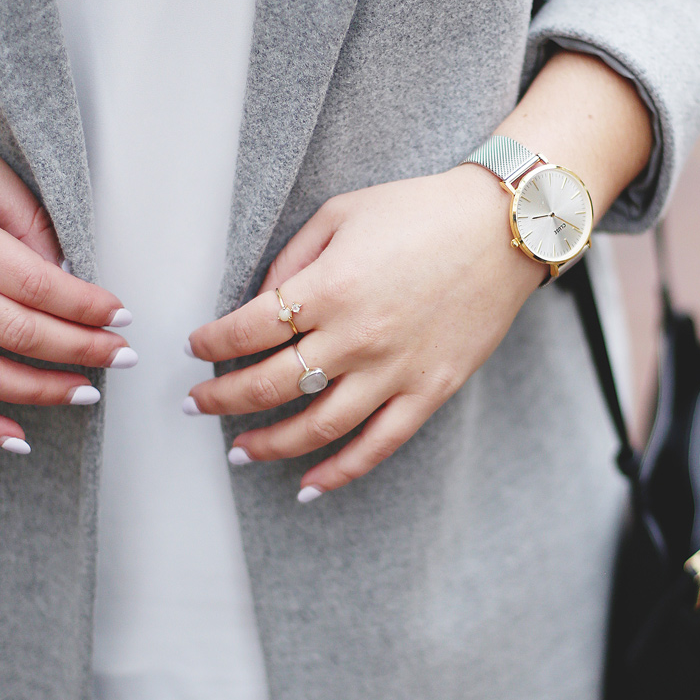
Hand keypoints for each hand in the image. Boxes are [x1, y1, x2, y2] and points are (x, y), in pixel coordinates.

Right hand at [0, 147, 135, 453]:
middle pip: (17, 330)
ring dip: (40, 390)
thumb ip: (22, 211)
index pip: (33, 283)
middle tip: (122, 356)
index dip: (83, 305)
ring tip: (86, 392)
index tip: (121, 316)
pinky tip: (17, 437)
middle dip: (79, 348)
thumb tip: (62, 266)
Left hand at [186, 49, 651, 500]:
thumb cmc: (419, 212)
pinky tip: (307, 487)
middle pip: (269, 386)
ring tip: (238, 452)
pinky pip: (377, 445)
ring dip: (268, 446)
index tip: (195, 348)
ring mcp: (395, 371)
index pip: (246, 331)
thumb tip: (259, 305)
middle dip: (221, 400)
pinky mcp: (430, 391)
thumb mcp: (341, 213)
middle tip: (195, 406)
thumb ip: (292, 260)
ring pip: (316, 428)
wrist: (504, 229)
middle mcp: (356, 337)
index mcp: (328, 287)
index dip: (211, 343)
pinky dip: (339, 473)